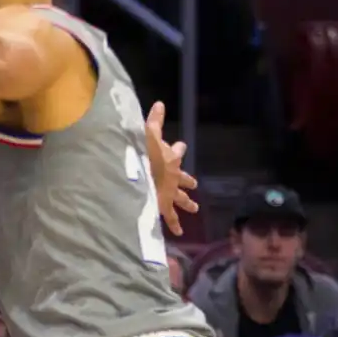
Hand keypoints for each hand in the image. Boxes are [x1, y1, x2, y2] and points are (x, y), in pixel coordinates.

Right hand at [145, 101, 197, 236]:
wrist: (142, 173)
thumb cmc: (144, 152)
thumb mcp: (148, 132)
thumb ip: (154, 120)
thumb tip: (160, 103)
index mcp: (171, 158)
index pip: (177, 150)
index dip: (178, 148)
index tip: (180, 146)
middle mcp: (174, 176)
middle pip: (184, 178)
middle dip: (188, 181)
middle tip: (194, 185)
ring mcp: (170, 192)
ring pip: (181, 199)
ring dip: (187, 203)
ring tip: (195, 209)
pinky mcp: (164, 205)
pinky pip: (171, 217)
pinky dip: (175, 225)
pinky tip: (179, 233)